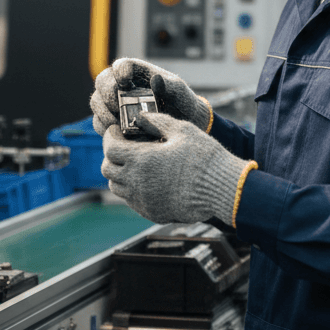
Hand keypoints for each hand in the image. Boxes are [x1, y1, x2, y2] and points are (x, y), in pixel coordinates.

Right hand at [89, 58, 211, 136]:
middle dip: (107, 94)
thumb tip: (156, 79)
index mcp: (136, 71)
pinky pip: (99, 122)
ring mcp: (112, 102)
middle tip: (118, 107)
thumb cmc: (180, 103)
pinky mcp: (109, 120)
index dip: (119, 72)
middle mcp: (120, 84)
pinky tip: (117, 134)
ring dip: (104, 113)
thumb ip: (170, 85)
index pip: (121, 65)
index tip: (125, 82)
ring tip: (117, 124)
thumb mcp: (179, 93)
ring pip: (96, 102)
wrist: (179, 125)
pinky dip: (105, 128)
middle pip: (102, 82)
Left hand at [101, 113, 252, 226]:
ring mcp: (143, 200)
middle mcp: (137, 182)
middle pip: (107, 169)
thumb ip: (157, 121)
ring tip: (134, 163)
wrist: (222, 189)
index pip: (110, 148)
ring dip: (120, 173)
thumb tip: (140, 117)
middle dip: (111, 155)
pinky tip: (147, 179)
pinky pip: (131, 201)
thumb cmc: (204, 158)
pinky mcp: (152, 213)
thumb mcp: (182, 130)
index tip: (116, 131)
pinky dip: (132, 189)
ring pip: (116, 187)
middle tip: (123, 146)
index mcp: (141, 159)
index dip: (110, 137)